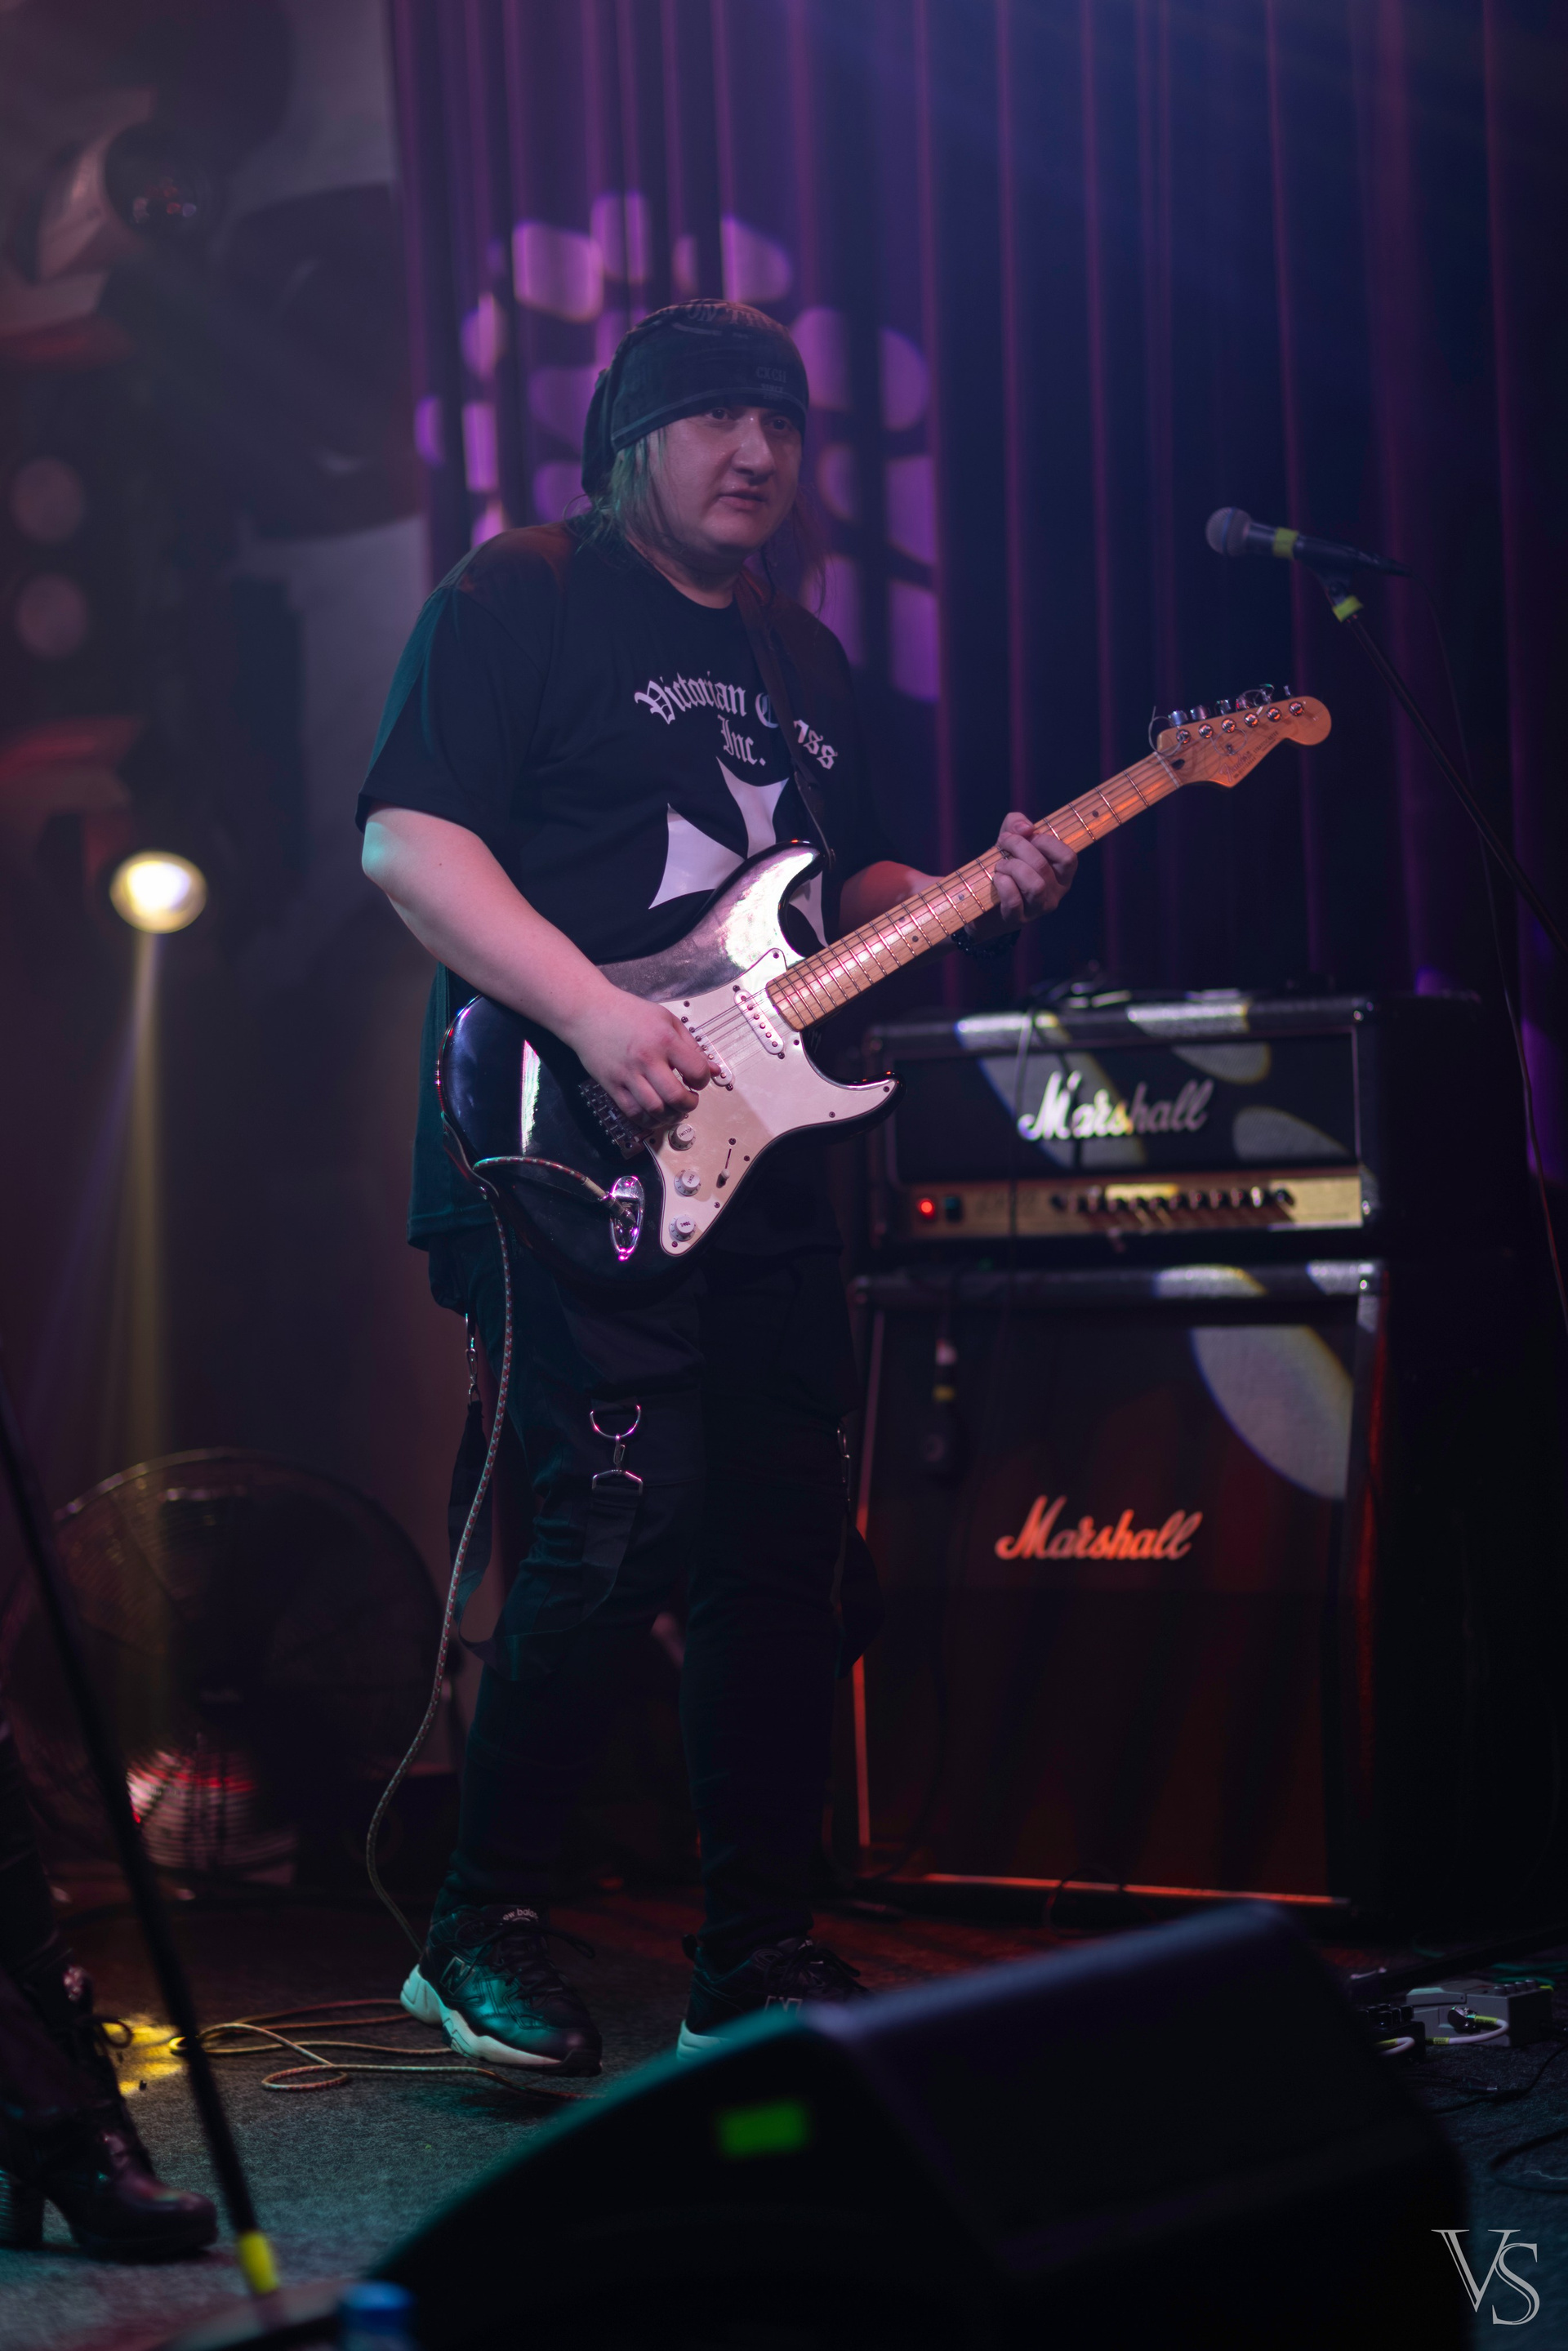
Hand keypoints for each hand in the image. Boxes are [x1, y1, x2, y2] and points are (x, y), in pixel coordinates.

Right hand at [561, 984, 713, 1121]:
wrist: (589, 1011)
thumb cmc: (627, 1012)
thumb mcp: (666, 1020)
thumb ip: (692, 1045)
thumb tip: (713, 1069)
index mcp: (664, 1039)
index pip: (696, 1071)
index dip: (703, 1080)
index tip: (698, 1080)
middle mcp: (646, 1058)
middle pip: (675, 1096)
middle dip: (689, 1104)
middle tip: (690, 1100)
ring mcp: (627, 1074)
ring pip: (655, 1109)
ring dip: (670, 1115)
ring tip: (674, 1109)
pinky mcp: (612, 1085)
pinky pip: (633, 1112)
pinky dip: (648, 1119)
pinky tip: (655, 1114)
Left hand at [968, 811, 1076, 939]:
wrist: (983, 898)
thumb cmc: (1005, 863)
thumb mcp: (1011, 838)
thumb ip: (1018, 823)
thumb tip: (1026, 828)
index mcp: (1061, 875)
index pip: (1068, 857)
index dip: (1046, 841)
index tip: (1027, 835)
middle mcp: (1055, 894)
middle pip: (1043, 866)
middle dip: (1019, 847)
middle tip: (1003, 844)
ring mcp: (1038, 909)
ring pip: (1034, 885)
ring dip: (1012, 867)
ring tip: (1000, 865)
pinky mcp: (1018, 920)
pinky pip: (1014, 901)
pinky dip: (1003, 884)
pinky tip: (997, 878)